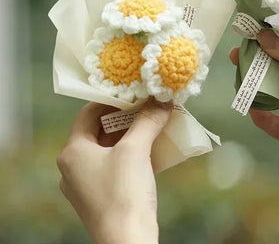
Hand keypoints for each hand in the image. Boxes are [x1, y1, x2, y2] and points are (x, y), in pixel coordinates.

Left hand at [57, 99, 171, 243]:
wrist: (127, 243)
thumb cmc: (124, 193)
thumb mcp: (136, 150)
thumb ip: (148, 120)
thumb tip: (163, 99)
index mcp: (72, 152)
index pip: (88, 113)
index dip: (111, 99)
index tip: (133, 92)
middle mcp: (74, 166)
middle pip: (99, 129)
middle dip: (125, 116)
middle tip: (147, 105)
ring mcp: (87, 183)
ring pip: (109, 147)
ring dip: (131, 134)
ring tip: (152, 123)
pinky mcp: (101, 195)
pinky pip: (115, 164)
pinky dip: (131, 152)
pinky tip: (150, 147)